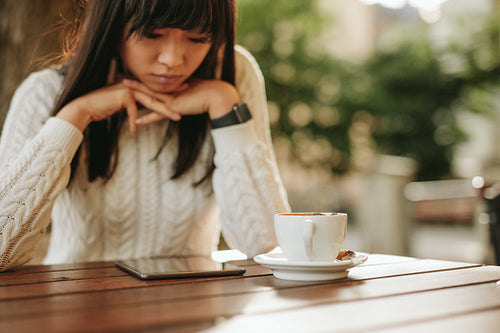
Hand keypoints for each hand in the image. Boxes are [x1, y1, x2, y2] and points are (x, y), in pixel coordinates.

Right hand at [56, 82, 181, 136]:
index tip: (183, 95)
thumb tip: (141, 109)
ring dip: (164, 111)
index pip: (155, 91)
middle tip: (187, 103)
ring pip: (151, 102)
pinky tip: (134, 134)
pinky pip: (134, 113)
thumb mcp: (122, 105)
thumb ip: (133, 104)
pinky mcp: (123, 97)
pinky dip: (133, 124)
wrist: (86, 107)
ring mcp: (129, 90)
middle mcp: (134, 86)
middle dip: (173, 99)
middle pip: (157, 95)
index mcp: (135, 86)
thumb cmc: (103, 107)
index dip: (169, 93)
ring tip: (177, 118)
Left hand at [122, 79, 240, 125]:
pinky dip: (147, 118)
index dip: (141, 78)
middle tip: (117, 75)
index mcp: (172, 86)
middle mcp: (170, 90)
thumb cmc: (208, 93)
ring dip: (134, 92)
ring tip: (120, 88)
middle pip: (147, 85)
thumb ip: (186, 90)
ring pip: (149, 95)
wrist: (216, 95)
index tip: (129, 74)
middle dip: (132, 81)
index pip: (153, 82)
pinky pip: (158, 114)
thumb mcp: (193, 90)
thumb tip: (185, 90)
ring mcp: (171, 98)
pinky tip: (136, 121)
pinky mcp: (175, 107)